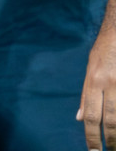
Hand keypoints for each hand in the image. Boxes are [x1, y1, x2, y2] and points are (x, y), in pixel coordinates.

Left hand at [80, 0, 115, 148]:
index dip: (92, 135)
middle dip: (110, 140)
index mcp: (94, 79)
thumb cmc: (104, 49)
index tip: (93, 150)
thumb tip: (80, 118)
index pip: (92, 115)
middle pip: (110, 119)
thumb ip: (86, 94)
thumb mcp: (90, 68)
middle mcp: (109, 82)